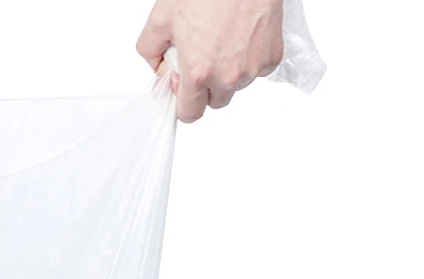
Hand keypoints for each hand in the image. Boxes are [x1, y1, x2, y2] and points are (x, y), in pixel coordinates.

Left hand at [138, 0, 283, 122]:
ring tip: (223, 39)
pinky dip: (248, 59)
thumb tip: (159, 68)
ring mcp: (253, 68)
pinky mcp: (272, 57)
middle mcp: (228, 76)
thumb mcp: (161, 17)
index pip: (190, 114)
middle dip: (206, 87)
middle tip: (203, 55)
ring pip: (236, 86)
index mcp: (199, 72)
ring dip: (228, 72)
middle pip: (215, 102)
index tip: (184, 86)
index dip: (184, 102)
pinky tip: (241, 35)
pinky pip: (256, 70)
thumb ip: (150, 51)